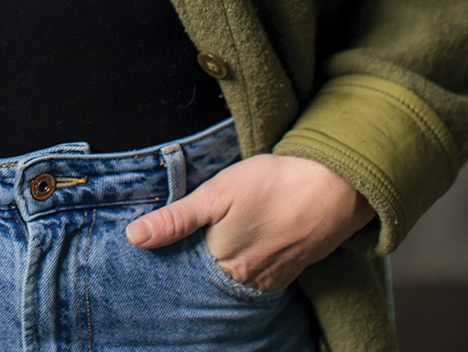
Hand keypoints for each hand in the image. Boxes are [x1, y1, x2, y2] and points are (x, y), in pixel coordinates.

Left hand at [125, 154, 374, 291]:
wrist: (332, 186)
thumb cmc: (271, 184)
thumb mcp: (216, 193)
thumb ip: (176, 219)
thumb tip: (134, 238)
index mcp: (223, 265)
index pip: (185, 276)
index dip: (170, 264)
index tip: (154, 257)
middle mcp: (247, 282)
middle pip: (209, 283)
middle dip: (194, 272)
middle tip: (184, 252)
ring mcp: (271, 280)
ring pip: (234, 283)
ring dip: (220, 272)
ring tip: (210, 252)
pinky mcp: (290, 271)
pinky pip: (258, 280)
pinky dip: (245, 270)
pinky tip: (241, 252)